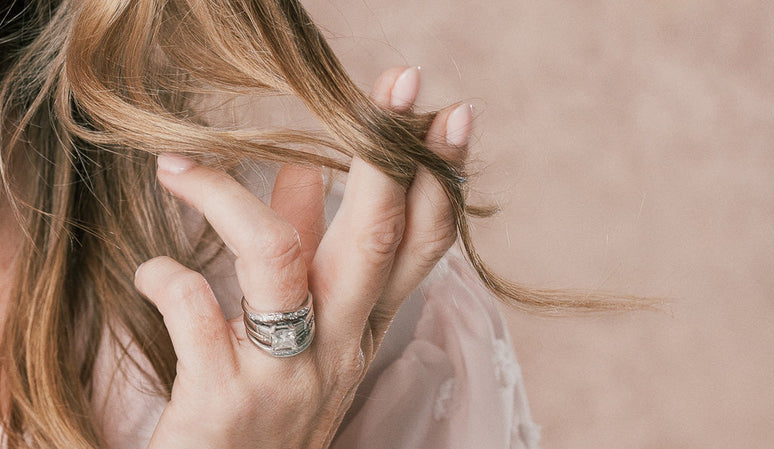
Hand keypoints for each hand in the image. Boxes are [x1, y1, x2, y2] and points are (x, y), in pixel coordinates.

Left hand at [134, 66, 472, 448]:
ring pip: (280, 258)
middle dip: (386, 154)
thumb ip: (307, 250)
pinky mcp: (226, 401)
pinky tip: (149, 273)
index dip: (439, 177)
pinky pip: (195, 312)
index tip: (445, 115)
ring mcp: (287, 374)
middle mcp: (340, 347)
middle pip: (374, 237)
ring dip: (226, 198)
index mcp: (364, 326)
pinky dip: (164, 277)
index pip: (422, 243)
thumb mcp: (307, 334)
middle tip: (396, 85)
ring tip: (177, 169)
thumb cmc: (266, 408)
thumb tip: (300, 170)